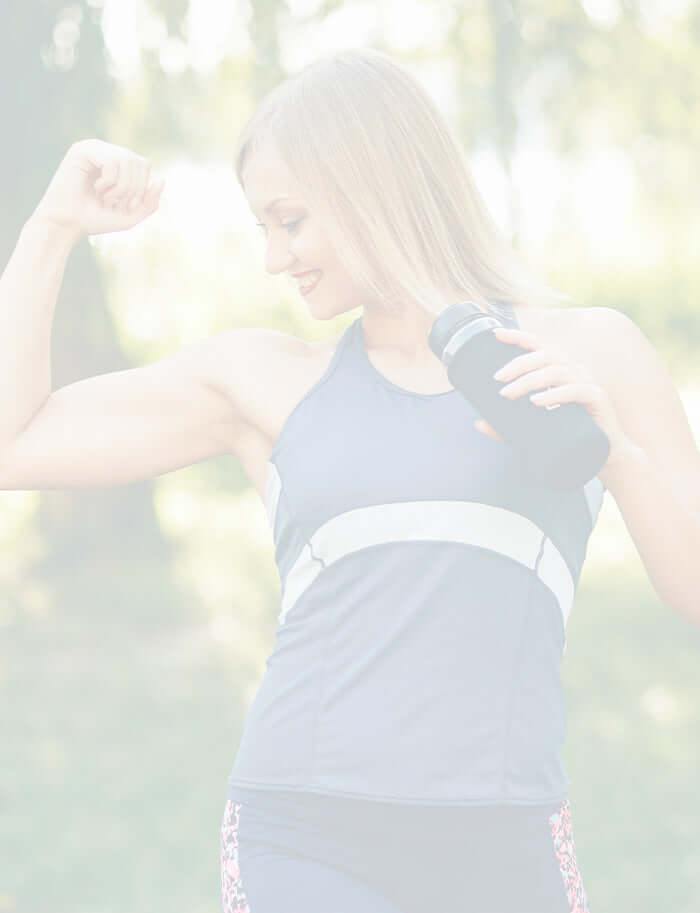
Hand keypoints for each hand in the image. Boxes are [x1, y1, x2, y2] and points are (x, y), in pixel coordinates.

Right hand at [32, 138, 164, 241]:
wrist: (68, 224)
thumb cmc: (96, 219)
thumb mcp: (131, 215)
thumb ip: (149, 202)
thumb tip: (162, 180)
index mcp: (118, 162)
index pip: (143, 164)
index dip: (142, 187)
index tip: (127, 205)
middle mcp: (106, 150)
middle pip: (138, 161)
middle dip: (133, 188)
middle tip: (114, 202)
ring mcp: (94, 147)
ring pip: (126, 159)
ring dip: (121, 186)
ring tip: (105, 197)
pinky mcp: (82, 150)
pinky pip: (111, 160)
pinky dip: (109, 180)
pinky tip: (96, 188)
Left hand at [474, 326, 632, 469]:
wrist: (602, 454)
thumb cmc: (567, 436)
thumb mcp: (531, 429)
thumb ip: (506, 426)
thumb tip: (478, 423)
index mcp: (559, 369)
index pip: (538, 346)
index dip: (518, 337)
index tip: (495, 334)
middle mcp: (574, 370)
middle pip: (544, 356)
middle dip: (517, 364)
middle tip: (496, 379)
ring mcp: (587, 382)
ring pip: (556, 371)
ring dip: (529, 381)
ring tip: (509, 394)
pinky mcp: (598, 398)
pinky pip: (575, 390)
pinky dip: (554, 395)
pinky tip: (536, 402)